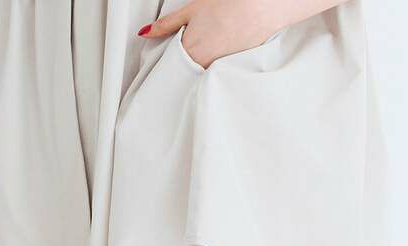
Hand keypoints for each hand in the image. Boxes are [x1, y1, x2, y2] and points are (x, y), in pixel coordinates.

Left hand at [139, 0, 283, 68]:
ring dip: (200, 71)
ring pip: (203, 77)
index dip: (168, 67)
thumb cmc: (228, 7)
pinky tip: (221, 56)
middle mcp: (204, 67)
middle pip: (187, 75)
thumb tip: (145, 33)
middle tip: (191, 56)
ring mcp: (220, 72)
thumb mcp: (191, 11)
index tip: (167, 66)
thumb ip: (166, 25)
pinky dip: (216, 71)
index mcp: (191, 53)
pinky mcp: (234, 72)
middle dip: (184, 70)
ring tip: (209, 52)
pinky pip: (219, 77)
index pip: (171, 69)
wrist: (261, 8)